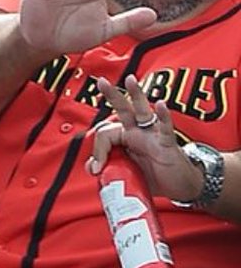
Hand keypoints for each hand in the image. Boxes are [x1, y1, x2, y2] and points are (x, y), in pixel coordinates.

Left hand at [86, 75, 203, 201]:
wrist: (178, 186)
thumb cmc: (152, 176)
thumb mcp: (124, 174)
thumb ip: (106, 168)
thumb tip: (91, 166)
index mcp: (125, 138)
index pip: (105, 134)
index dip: (97, 151)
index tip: (96, 170)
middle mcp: (138, 132)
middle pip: (123, 109)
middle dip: (112, 95)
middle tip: (101, 82)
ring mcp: (153, 136)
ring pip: (143, 111)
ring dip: (136, 95)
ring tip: (130, 81)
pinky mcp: (167, 144)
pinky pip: (165, 128)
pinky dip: (163, 117)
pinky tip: (161, 105)